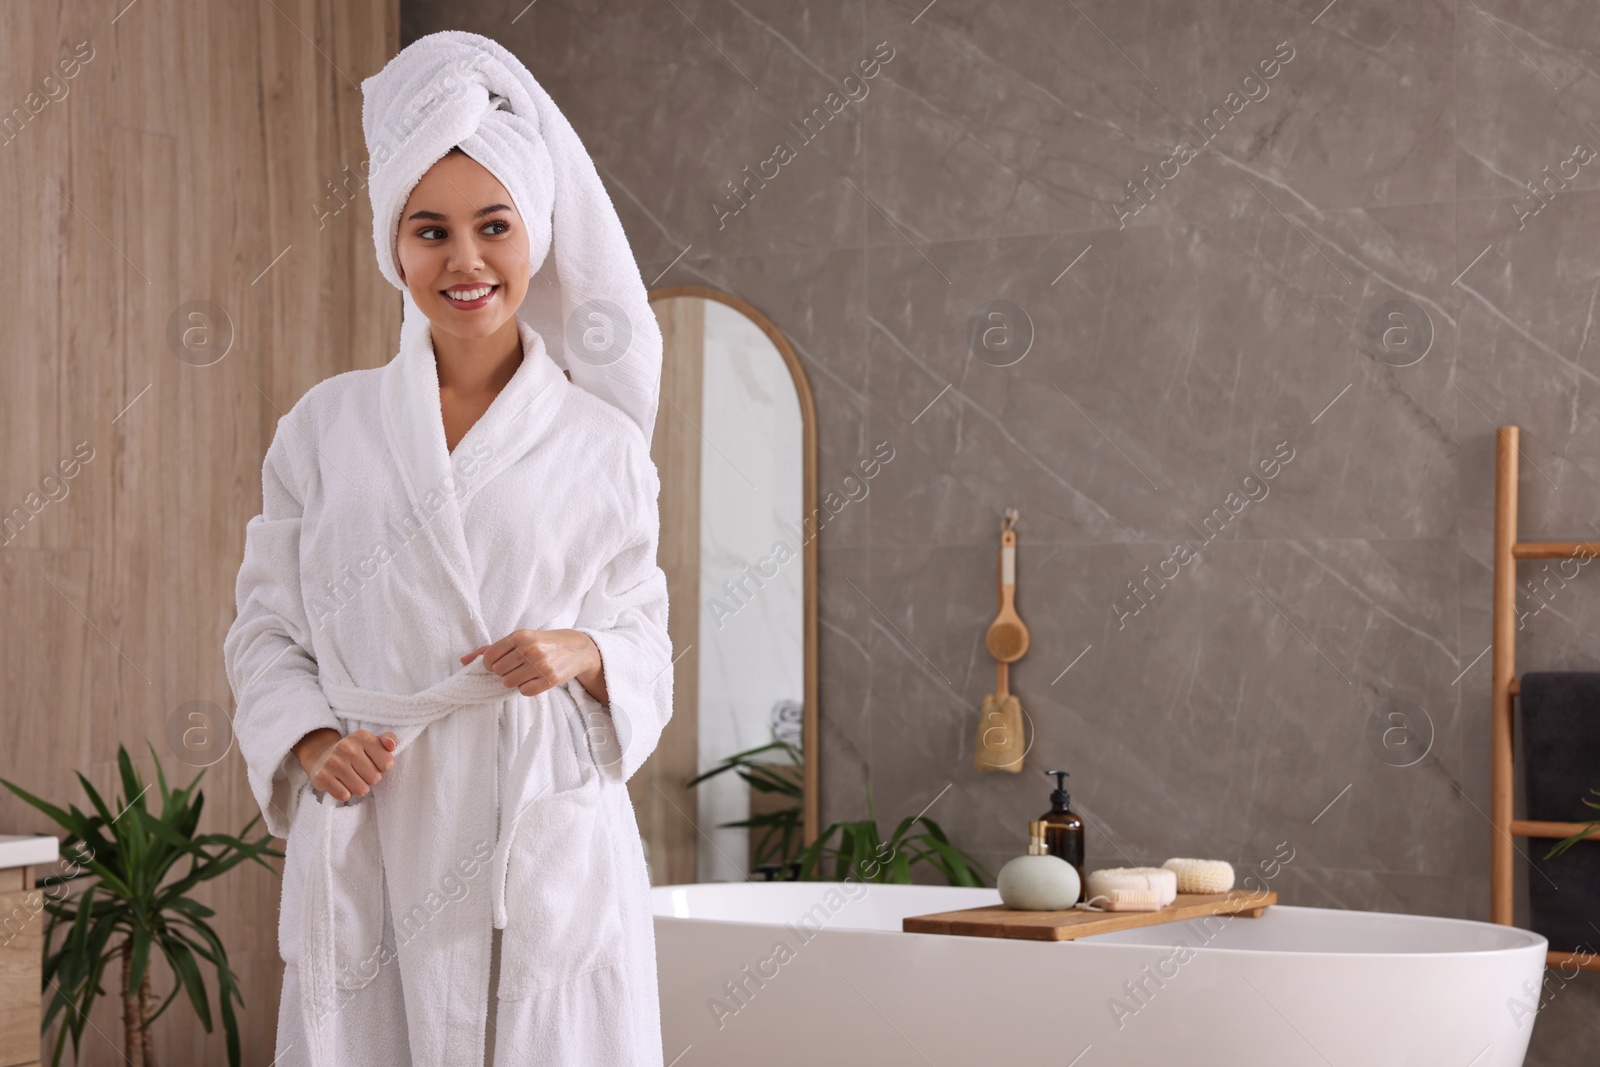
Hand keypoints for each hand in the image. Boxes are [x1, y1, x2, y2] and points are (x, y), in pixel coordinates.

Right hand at [292, 727, 397, 801]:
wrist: (321, 757)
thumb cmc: (355, 752)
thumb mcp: (372, 742)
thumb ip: (389, 740)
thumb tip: (392, 745)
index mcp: (363, 736)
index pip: (387, 763)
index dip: (383, 768)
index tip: (374, 763)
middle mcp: (347, 746)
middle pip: (374, 778)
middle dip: (370, 779)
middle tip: (360, 772)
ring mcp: (333, 761)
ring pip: (361, 790)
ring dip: (358, 788)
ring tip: (352, 778)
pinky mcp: (322, 776)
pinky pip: (344, 796)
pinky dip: (345, 793)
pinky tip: (341, 784)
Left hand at [461, 628, 605, 701]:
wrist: (576, 648)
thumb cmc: (543, 643)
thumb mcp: (520, 639)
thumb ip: (491, 649)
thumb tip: (463, 661)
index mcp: (520, 636)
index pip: (490, 657)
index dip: (491, 664)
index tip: (500, 663)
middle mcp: (530, 649)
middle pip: (498, 671)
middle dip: (504, 672)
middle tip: (516, 668)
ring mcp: (541, 664)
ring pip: (509, 683)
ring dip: (514, 681)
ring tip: (525, 673)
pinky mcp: (550, 679)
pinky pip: (524, 692)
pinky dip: (526, 688)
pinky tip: (534, 680)